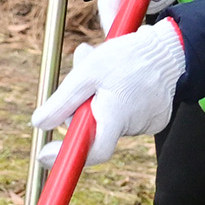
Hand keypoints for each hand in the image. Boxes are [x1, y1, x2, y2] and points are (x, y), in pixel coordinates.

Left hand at [33, 21, 184, 171]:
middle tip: (82, 83)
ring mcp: (148, 124)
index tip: (44, 155)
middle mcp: (135, 126)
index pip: (94, 151)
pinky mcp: (157, 119)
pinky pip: (127, 117)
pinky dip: (119, 104)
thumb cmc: (125, 57)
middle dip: (81, 111)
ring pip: (109, 120)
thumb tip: (39, 124)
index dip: (68, 155)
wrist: (166, 49)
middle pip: (95, 130)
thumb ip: (62, 102)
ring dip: (99, 103)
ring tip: (108, 78)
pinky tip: (124, 86)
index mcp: (117, 116)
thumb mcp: (85, 74)